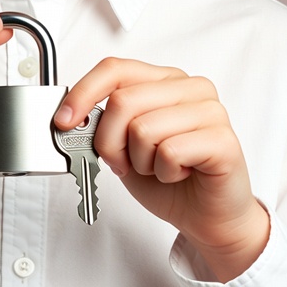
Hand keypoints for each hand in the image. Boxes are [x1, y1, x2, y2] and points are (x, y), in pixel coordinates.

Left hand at [55, 58, 269, 281]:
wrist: (208, 217)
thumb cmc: (169, 180)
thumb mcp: (124, 147)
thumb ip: (105, 125)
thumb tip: (72, 117)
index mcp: (164, 80)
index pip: (115, 69)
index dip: (83, 93)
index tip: (63, 120)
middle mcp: (189, 87)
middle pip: (123, 100)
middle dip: (110, 142)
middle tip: (125, 163)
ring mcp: (210, 110)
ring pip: (143, 128)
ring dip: (140, 162)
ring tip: (159, 168)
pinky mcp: (223, 139)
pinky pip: (170, 151)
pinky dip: (164, 172)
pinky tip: (180, 174)